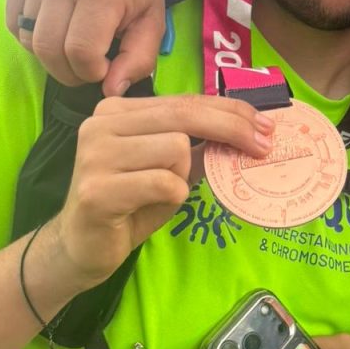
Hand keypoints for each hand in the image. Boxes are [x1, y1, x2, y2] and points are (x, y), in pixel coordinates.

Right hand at [6, 0, 166, 94]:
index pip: (80, 52)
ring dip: (51, 55)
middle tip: (88, 65)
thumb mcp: (153, 21)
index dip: (92, 72)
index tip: (105, 67)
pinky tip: (58, 28)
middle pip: (49, 50)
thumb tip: (110, 91)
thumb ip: (138, 60)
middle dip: (69, 71)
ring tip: (75, 45)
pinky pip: (15, 23)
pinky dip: (33, 36)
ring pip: (29, 39)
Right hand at [51, 93, 273, 290]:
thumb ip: (198, 148)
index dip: (230, 111)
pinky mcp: (98, 189)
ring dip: (183, 176)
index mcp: (118, 111)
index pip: (185, 101)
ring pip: (177, 149)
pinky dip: (172, 198)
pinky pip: (164, 184)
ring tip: (160, 194)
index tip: (266, 125)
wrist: (83, 247)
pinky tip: (147, 207)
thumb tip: (249, 133)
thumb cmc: (131, 205)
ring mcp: (96, 154)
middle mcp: (101, 124)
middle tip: (264, 147)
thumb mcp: (170, 170)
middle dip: (232, 130)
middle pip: (185, 116)